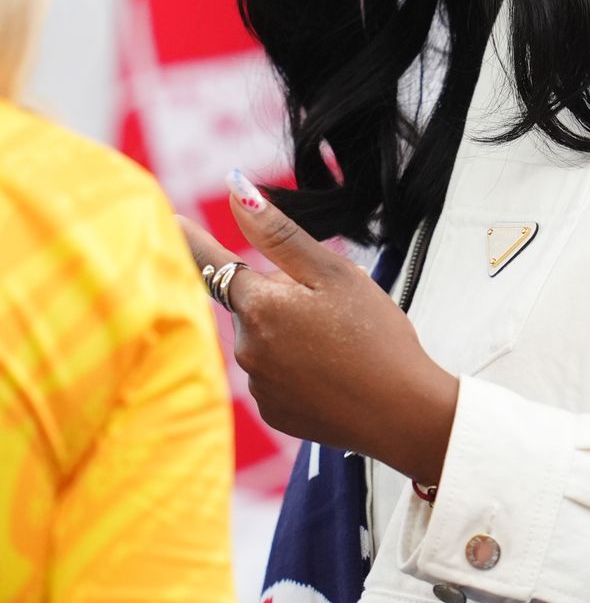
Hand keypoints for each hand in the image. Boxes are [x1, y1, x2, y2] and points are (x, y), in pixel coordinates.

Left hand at [180, 173, 457, 481]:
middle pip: (254, 303)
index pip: (213, 263)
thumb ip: (279, 232)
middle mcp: (246, 348)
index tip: (171, 221)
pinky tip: (335, 374)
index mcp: (259, 306)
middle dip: (285, 297)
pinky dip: (299, 369)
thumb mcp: (333, 272)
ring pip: (267, 340)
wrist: (404, 413)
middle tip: (336, 307)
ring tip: (343, 344)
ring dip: (293, 333)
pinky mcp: (275, 414)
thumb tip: (235, 189)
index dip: (193, 240)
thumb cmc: (375, 335)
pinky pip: (276, 376)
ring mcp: (258, 386)